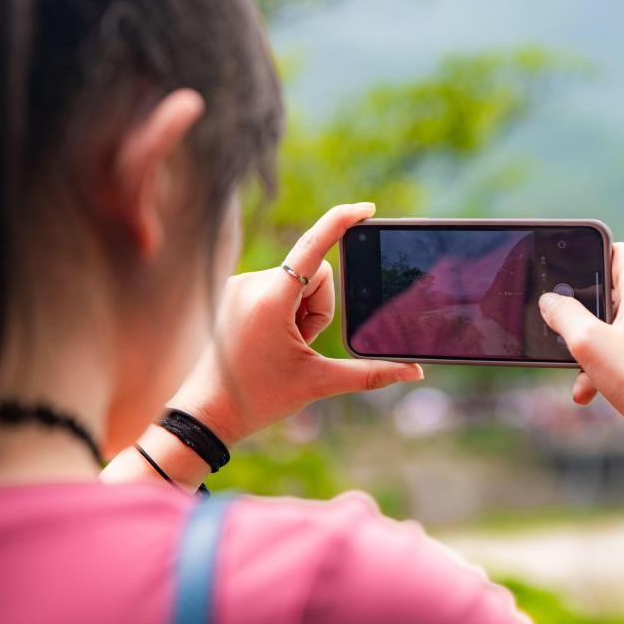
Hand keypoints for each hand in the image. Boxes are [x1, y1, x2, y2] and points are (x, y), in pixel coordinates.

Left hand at [169, 202, 423, 444]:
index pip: (314, 247)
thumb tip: (415, 372)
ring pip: (296, 281)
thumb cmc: (259, 399)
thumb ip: (370, 374)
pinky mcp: (233, 293)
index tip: (366, 209)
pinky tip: (270, 340)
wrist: (207, 414)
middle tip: (300, 346)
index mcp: (271, 299)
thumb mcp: (319, 383)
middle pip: (314, 274)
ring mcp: (239, 286)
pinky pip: (276, 287)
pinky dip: (285, 309)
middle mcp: (251, 283)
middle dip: (319, 308)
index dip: (342, 222)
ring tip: (283, 346)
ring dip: (301, 311)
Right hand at [537, 242, 623, 453]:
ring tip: (579, 380)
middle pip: (613, 297)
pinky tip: (595, 393)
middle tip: (564, 336)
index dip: (590, 257)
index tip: (567, 274)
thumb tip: (550, 300)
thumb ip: (563, 315)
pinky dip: (612, 368)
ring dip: (593, 352)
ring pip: (619, 331)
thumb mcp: (588, 342)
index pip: (616, 252)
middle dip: (584, 319)